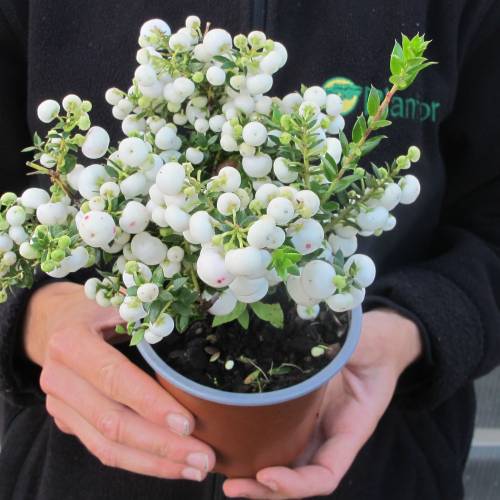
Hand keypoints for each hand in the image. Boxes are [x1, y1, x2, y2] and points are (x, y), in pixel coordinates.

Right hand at [24, 282, 214, 481]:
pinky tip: (169, 465)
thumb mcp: (118, 300)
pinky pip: (102, 449)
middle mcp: (59, 378)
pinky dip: (138, 462)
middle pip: (112, 422)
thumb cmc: (95, 309)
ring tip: (195, 468)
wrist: (54, 322)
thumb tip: (199, 328)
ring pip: (107, 446)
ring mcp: (60, 405)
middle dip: (161, 445)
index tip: (187, 424)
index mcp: (72, 343)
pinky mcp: (68, 422)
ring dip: (154, 463)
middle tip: (203, 456)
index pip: (115, 378)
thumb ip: (148, 314)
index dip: (151, 403)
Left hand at [223, 308, 422, 498]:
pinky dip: (257, 448)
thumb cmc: (376, 346)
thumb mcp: (364, 345)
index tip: (267, 474)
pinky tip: (232, 446)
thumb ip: (341, 348)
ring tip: (227, 478)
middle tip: (233, 486)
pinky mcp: (300, 412)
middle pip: (299, 477)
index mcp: (351, 428)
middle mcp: (331, 434)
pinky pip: (278, 437)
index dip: (297, 483)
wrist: (375, 343)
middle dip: (267, 489)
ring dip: (257, 477)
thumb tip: (315, 343)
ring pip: (286, 463)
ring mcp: (314, 425)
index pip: (325, 473)